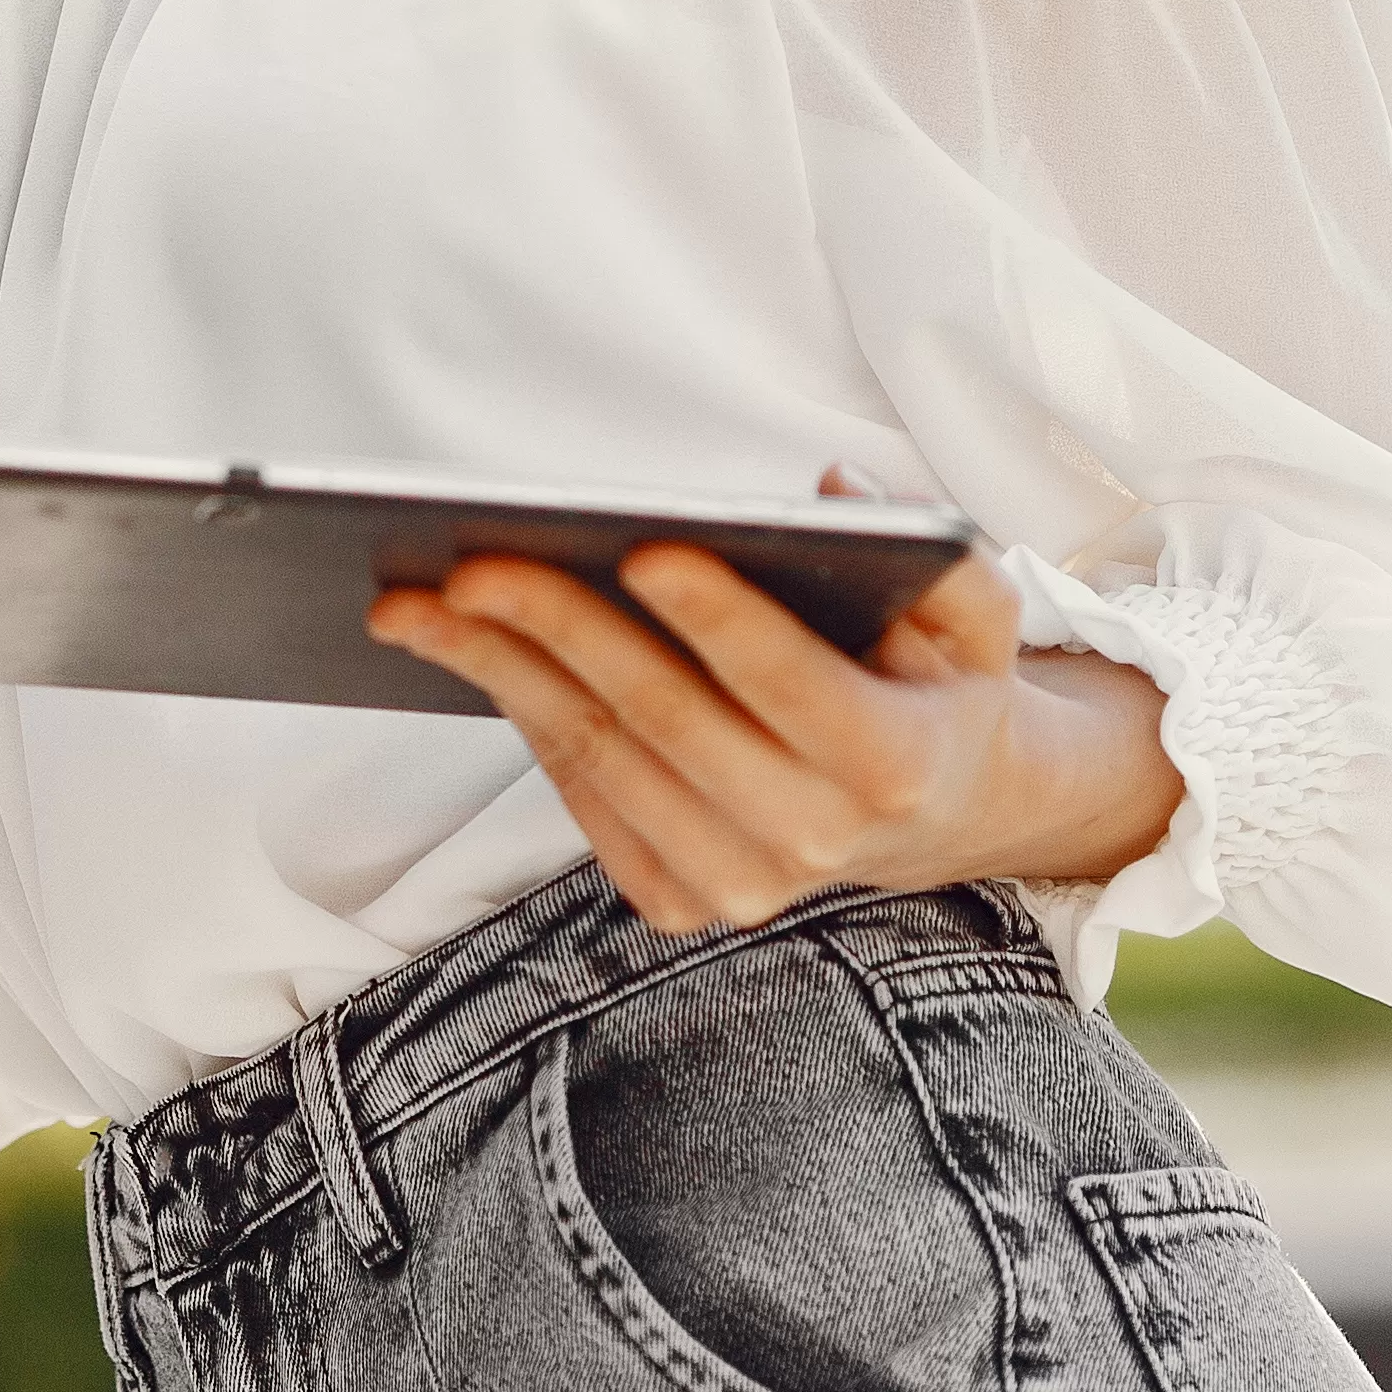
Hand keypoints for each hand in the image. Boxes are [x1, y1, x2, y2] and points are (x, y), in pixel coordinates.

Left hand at [366, 539, 1181, 935]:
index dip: (721, 618)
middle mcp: (813, 841)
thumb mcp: (976, 614)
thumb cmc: (935, 684)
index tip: (647, 547)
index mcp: (894, 765)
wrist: (933, 813)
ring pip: (599, 758)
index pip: (794, 685)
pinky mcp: (678, 899)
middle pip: (664, 720)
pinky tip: (463, 649)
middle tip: (472, 563)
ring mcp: (739, 884)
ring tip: (415, 602)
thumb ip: (934, 554)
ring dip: (498, 673)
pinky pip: (579, 795)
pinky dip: (518, 715)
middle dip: (560, 632)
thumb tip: (835, 491)